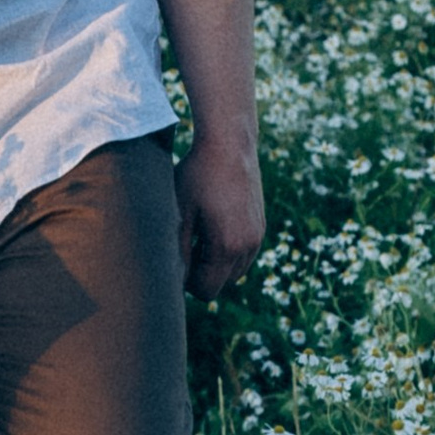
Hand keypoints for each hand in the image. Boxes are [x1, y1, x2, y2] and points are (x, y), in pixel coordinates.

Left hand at [174, 138, 264, 298]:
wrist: (229, 144)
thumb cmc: (197, 176)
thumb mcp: (179, 212)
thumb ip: (176, 250)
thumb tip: (173, 280)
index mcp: (227, 247)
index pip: (206, 290)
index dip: (186, 282)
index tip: (175, 257)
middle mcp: (249, 246)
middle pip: (221, 284)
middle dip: (202, 273)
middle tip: (185, 242)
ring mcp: (258, 236)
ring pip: (234, 270)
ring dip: (215, 262)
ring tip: (198, 232)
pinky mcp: (261, 226)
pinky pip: (244, 254)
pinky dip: (228, 250)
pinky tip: (212, 224)